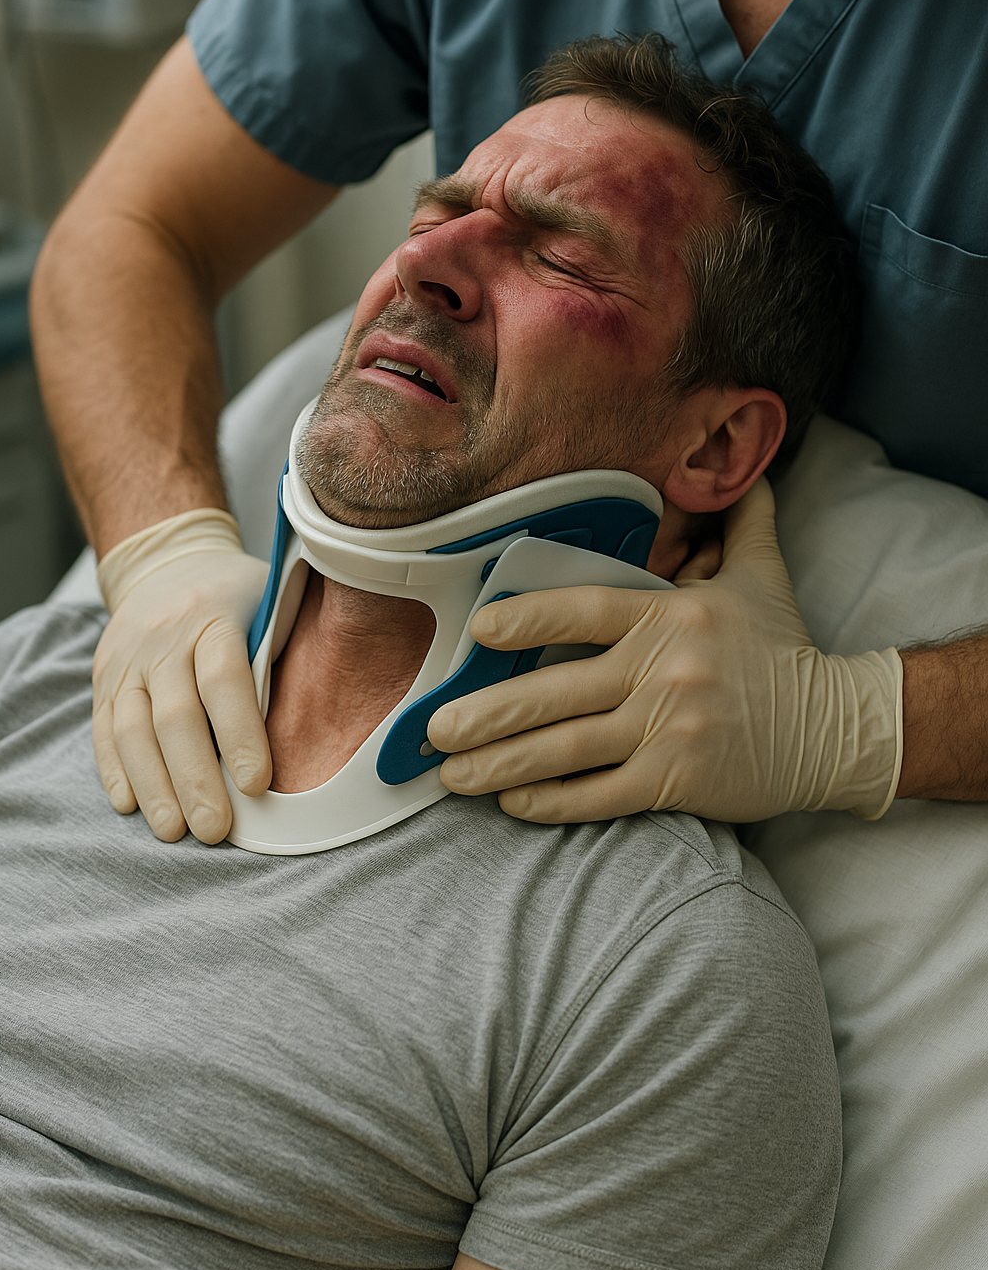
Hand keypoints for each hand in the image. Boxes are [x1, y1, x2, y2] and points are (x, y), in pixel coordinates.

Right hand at [93, 510, 270, 842]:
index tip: (258, 784)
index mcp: (214, 616)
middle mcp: (163, 639)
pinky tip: (131, 805)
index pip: (224, 681)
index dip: (240, 734)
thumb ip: (282, 655)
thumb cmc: (238, 596)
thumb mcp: (270, 604)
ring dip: (153, 786)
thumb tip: (313, 727)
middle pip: (175, 717)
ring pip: (132, 730)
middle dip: (195, 779)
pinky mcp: (103, 679)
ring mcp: (126, 660)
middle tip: (214, 829)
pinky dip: (115, 771)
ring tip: (173, 831)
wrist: (168, 561)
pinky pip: (103, 730)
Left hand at [428, 480, 902, 824]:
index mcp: (669, 615)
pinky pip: (598, 794)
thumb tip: (742, 468)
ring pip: (565, 749)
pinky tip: (512, 801)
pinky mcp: (677, 781)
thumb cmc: (786, 649)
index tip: (478, 631)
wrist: (835, 727)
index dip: (525, 620)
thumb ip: (741, 521)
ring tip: (453, 774)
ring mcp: (667, 729)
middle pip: (554, 691)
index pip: (582, 610)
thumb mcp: (763, 574)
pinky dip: (550, 801)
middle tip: (434, 729)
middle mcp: (662, 670)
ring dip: (500, 764)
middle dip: (485, 714)